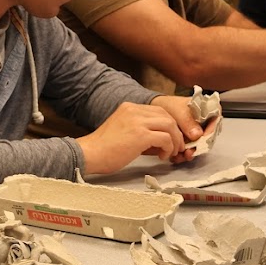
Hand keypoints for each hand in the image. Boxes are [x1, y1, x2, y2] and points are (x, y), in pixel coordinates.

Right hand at [77, 101, 196, 173]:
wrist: (89, 155)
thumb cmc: (103, 149)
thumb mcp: (123, 132)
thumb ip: (141, 131)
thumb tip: (161, 141)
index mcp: (129, 108)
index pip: (158, 111)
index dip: (168, 125)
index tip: (171, 138)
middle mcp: (134, 110)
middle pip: (167, 115)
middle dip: (176, 132)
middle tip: (177, 146)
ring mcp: (137, 121)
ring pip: (170, 125)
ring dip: (175, 140)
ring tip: (171, 153)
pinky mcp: (140, 135)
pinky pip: (165, 138)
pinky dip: (168, 148)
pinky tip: (162, 156)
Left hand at [153, 94, 214, 161]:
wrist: (161, 109)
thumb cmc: (173, 105)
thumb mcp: (180, 111)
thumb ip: (188, 122)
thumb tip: (198, 135)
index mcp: (211, 110)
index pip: (216, 122)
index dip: (209, 133)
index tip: (200, 142)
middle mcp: (209, 123)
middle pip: (208, 137)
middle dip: (198, 147)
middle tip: (189, 153)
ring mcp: (201, 133)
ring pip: (200, 145)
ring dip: (191, 152)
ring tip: (180, 156)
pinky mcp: (193, 141)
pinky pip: (192, 149)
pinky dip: (184, 153)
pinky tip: (176, 157)